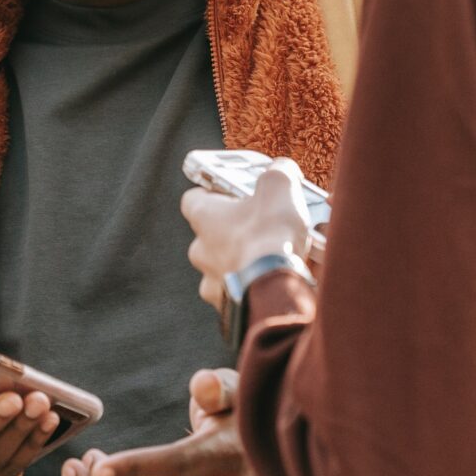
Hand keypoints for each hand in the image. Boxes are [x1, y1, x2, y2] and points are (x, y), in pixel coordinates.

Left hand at [63, 370, 257, 475]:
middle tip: (79, 463)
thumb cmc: (244, 414)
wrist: (273, 452)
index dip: (136, 468)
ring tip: (77, 471)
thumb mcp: (237, 392)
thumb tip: (201, 385)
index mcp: (225, 455)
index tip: (98, 467)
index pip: (177, 464)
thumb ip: (218, 388)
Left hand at [183, 158, 311, 309]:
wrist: (275, 289)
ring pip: (223, 266)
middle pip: (209, 235)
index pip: (193, 199)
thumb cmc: (270, 235)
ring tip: (272, 258)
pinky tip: (273, 281)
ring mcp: (212, 281)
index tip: (230, 191)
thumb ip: (278, 173)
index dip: (212, 193)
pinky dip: (253, 287)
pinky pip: (238, 294)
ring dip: (242, 261)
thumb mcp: (279, 188)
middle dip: (233, 231)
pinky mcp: (228, 306)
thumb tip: (282, 169)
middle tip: (261, 226)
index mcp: (204, 217)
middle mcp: (200, 250)